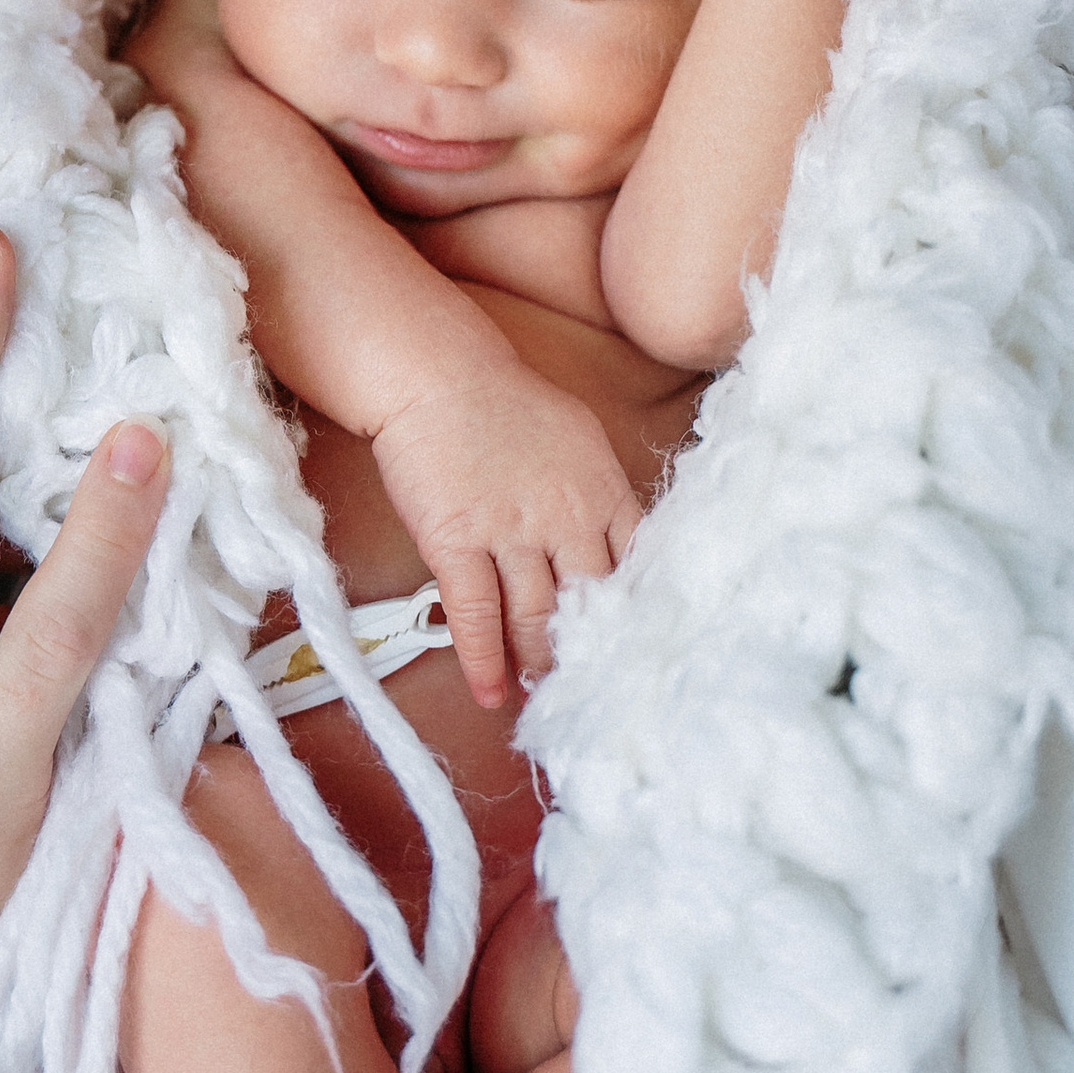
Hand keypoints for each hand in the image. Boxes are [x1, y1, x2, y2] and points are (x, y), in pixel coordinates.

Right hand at [370, 347, 640, 705]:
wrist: (439, 376)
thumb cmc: (507, 402)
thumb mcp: (579, 439)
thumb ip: (601, 495)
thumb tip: (616, 545)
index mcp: (603, 492)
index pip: (634, 571)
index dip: (633, 619)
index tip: (633, 654)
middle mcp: (566, 518)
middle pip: (587, 605)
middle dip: (588, 654)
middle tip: (588, 692)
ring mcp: (510, 532)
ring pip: (533, 616)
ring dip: (537, 664)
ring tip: (541, 696)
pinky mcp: (457, 541)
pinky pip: (474, 613)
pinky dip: (482, 660)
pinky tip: (488, 694)